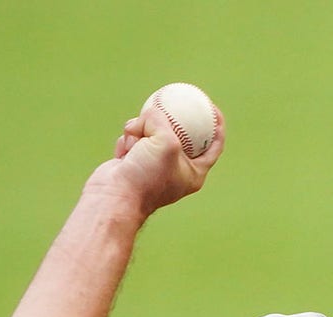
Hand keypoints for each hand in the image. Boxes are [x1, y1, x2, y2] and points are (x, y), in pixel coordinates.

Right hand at [82, 104, 225, 219]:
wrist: (114, 197)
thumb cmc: (146, 175)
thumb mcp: (165, 141)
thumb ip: (163, 121)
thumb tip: (153, 112)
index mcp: (194, 173)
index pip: (214, 145)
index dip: (217, 124)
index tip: (211, 106)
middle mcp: (176, 170)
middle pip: (180, 135)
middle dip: (169, 120)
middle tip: (168, 102)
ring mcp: (153, 166)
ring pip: (151, 132)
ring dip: (140, 131)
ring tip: (134, 144)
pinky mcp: (133, 161)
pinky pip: (133, 139)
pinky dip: (126, 141)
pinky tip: (122, 154)